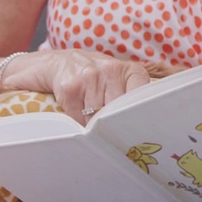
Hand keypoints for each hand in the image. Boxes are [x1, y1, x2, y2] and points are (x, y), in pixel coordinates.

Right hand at [7, 49, 156, 124]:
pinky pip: (79, 118)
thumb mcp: (118, 82)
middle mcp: (112, 70)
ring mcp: (90, 77)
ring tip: (92, 121)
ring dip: (95, 128)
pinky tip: (78, 116)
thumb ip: (130, 100)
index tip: (137, 132)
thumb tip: (141, 131)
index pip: (142, 98)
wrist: (60, 63)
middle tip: (114, 137)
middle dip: (115, 127)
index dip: (138, 117)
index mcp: (130, 71)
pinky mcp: (70, 88)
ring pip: (98, 118)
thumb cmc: (96, 78)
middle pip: (119, 113)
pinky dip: (78, 124)